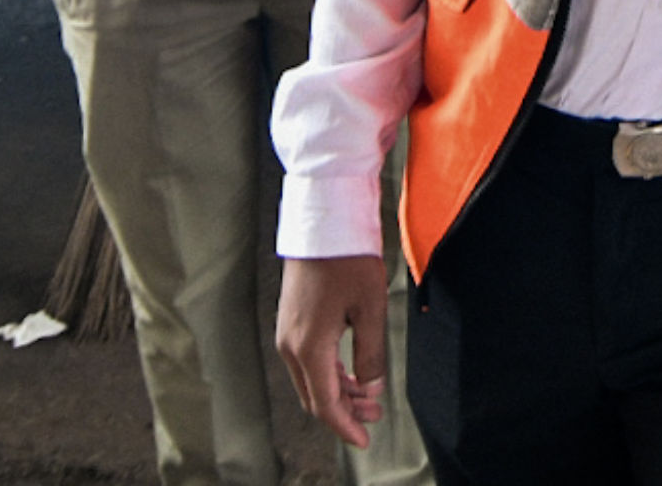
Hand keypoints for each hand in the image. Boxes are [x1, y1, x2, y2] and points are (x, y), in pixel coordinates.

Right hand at [277, 255, 390, 449]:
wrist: (324, 220)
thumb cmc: (348, 259)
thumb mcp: (371, 309)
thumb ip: (371, 354)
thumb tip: (371, 386)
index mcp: (309, 346)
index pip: (325, 403)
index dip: (345, 426)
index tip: (363, 440)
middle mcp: (290, 344)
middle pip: (315, 395)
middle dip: (344, 410)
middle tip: (374, 414)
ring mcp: (286, 331)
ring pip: (310, 378)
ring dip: (337, 391)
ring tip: (368, 393)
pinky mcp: (290, 320)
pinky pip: (306, 360)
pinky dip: (328, 372)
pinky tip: (350, 370)